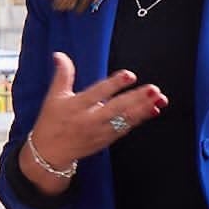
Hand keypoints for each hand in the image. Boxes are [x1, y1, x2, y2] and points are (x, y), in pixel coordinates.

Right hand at [19, 54, 166, 193]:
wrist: (49, 154)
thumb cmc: (52, 122)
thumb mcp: (54, 97)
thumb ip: (63, 75)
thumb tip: (60, 55)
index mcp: (76, 106)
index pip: (97, 93)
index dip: (114, 84)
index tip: (129, 75)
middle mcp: (89, 120)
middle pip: (116, 108)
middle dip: (136, 99)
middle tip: (154, 89)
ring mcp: (99, 132)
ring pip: (125, 120)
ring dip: (143, 109)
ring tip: (159, 98)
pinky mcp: (106, 140)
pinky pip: (126, 128)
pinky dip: (140, 119)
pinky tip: (153, 110)